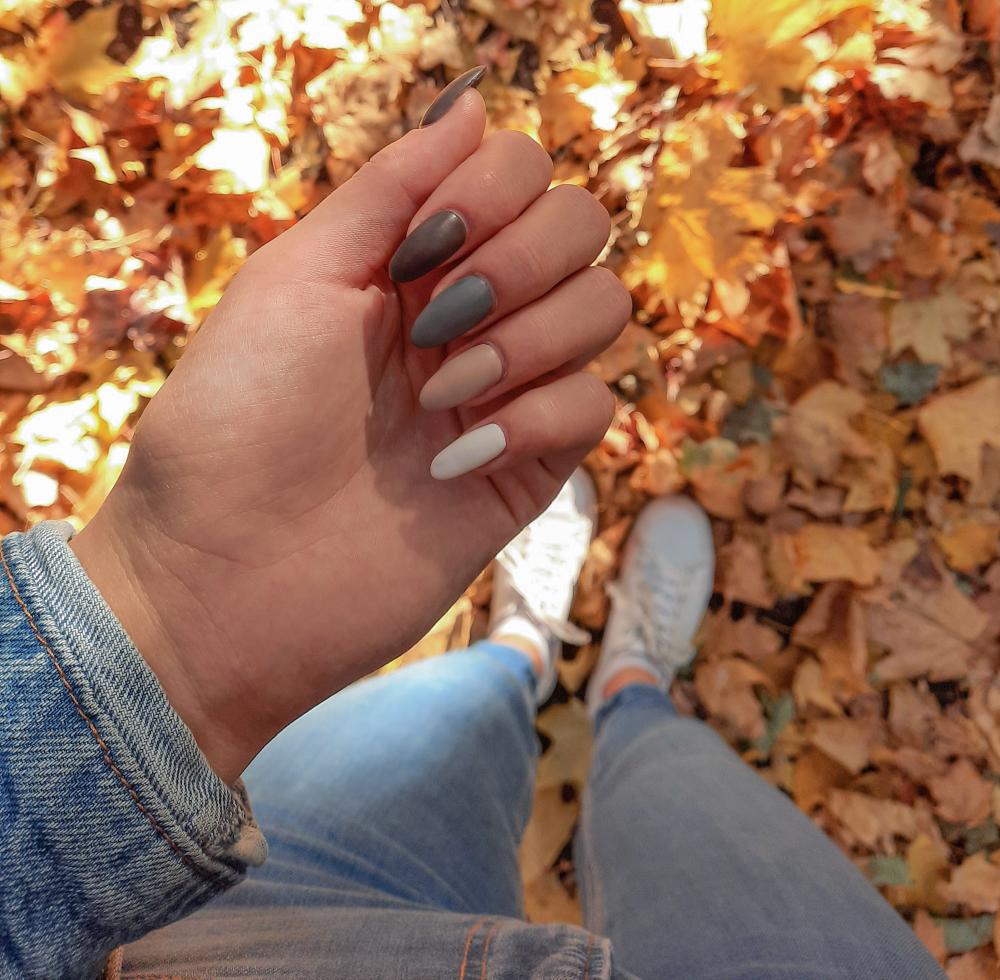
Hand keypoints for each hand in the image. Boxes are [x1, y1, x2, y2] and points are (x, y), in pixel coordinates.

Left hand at [70, 83, 629, 781]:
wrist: (228, 578)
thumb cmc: (236, 423)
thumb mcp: (297, 277)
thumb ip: (391, 189)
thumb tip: (475, 100)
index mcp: (410, 261)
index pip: (519, 174)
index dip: (494, 193)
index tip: (422, 251)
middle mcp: (469, 315)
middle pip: (581, 229)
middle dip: (520, 262)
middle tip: (434, 326)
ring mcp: (504, 391)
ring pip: (602, 310)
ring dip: (527, 341)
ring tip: (438, 399)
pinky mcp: (528, 468)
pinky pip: (594, 407)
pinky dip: (535, 420)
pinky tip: (456, 461)